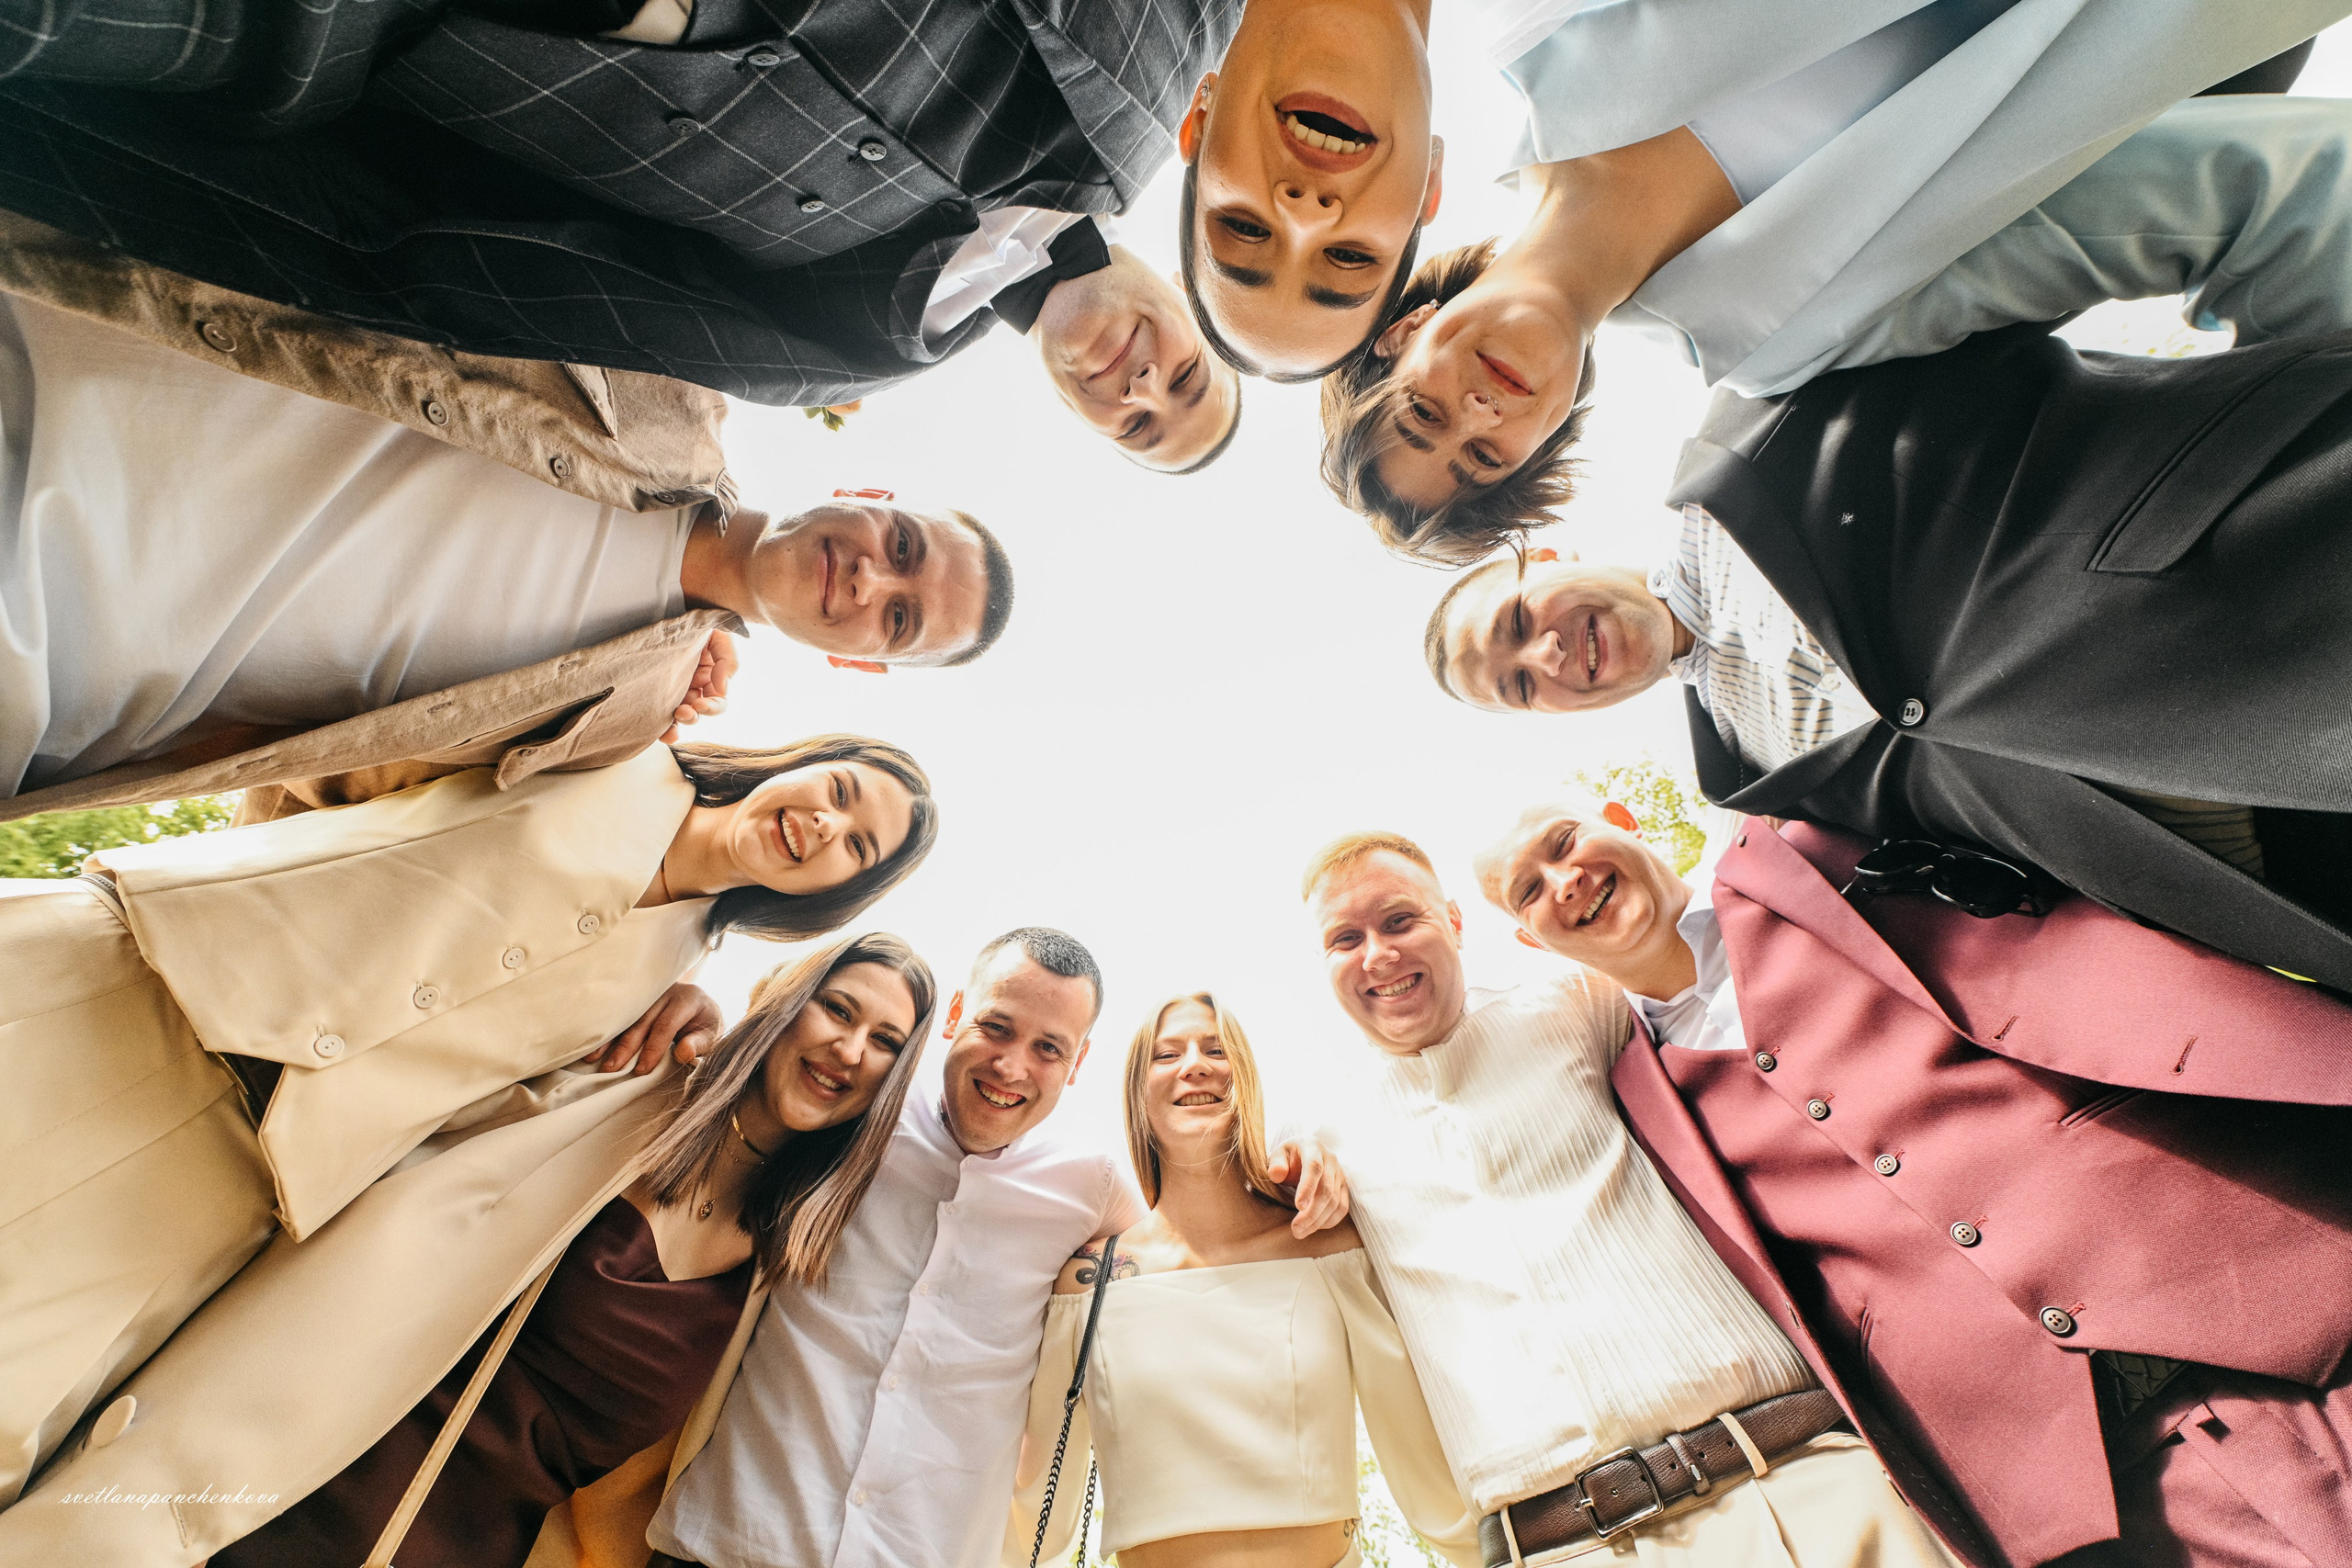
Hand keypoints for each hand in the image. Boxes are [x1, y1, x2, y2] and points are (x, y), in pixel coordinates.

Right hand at [588, 982, 723, 1074]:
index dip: (653, 1047)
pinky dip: (606, 1032)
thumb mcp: (712, 1035)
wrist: (703, 1007)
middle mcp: (667, 992)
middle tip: (611, 1068)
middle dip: (626, 1046)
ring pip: (627, 1016)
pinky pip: (621, 1015)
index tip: (642, 1069)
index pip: (666, 1024)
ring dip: (609, 1039)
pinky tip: (591, 1046)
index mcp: (688, 999)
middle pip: (643, 1019)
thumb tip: (683, 1054)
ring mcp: (651, 993)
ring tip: (592, 1058)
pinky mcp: (639, 999)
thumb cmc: (706, 1025)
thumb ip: (699, 1044)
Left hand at [661, 629, 736, 741]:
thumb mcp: (721, 636)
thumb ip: (727, 661)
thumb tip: (723, 688)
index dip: (712, 706)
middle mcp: (694, 686)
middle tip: (683, 712)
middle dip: (693, 716)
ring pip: (680, 716)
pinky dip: (662, 726)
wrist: (673, 606)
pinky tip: (661, 732)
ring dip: (679, 723)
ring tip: (673, 719)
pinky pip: (660, 713)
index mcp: (712, 677)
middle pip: (698, 712)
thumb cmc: (698, 622)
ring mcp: (674, 689)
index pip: (717, 700)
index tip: (701, 703)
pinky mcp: (656, 690)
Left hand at [1267, 1137, 1350, 1238]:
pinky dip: (1329, 1221)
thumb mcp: (1277, 1154)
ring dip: (1318, 1221)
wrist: (1304, 1152)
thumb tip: (1276, 1174)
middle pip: (1326, 1190)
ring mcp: (1340, 1173)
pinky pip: (1342, 1207)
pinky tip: (1314, 1227)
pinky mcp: (1344, 1187)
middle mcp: (1331, 1159)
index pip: (1314, 1167)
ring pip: (1335, 1202)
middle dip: (1311, 1213)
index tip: (1299, 1206)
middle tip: (1296, 1229)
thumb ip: (1276, 1163)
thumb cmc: (1288, 1156)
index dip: (1308, 1187)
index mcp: (1312, 1147)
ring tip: (1300, 1232)